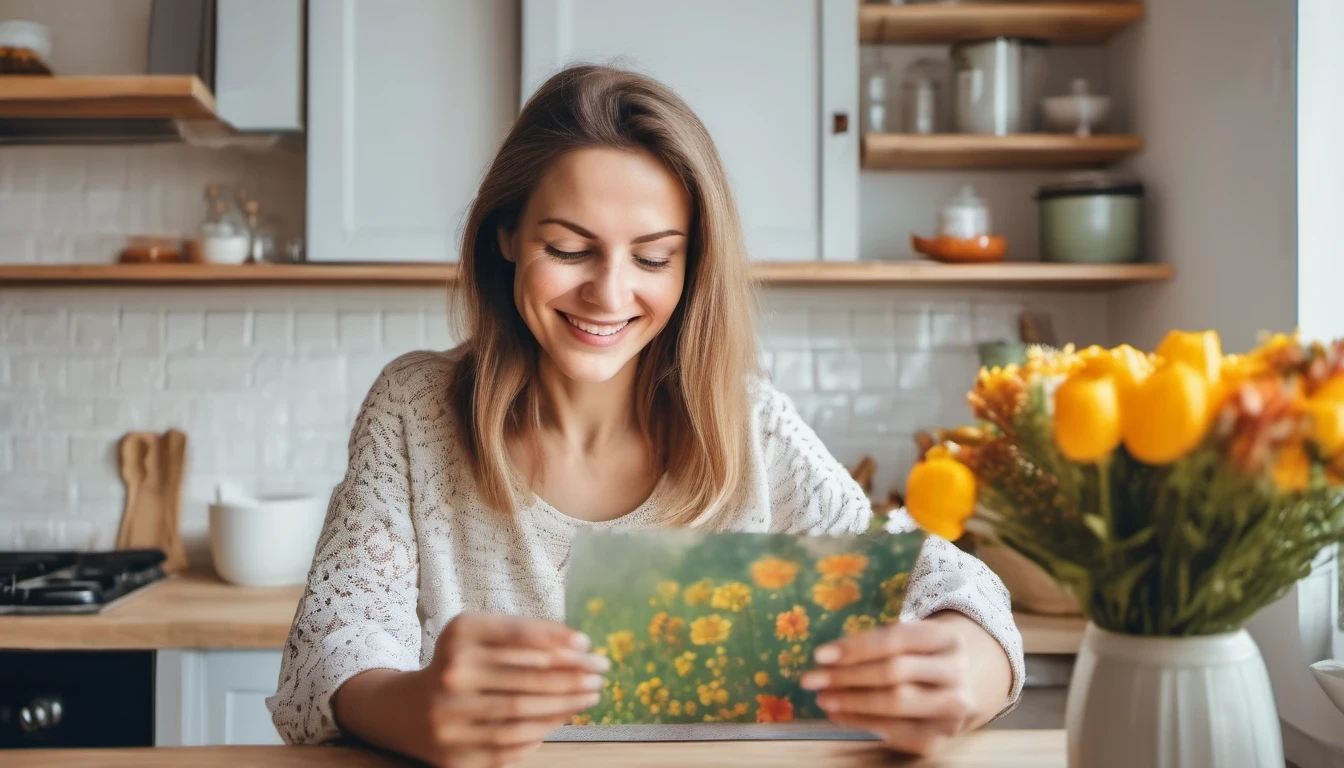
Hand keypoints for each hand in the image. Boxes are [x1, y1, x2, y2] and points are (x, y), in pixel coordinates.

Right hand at [417, 613, 609, 766]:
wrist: (409, 711)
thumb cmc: (463, 665)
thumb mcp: (484, 637)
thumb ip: (528, 634)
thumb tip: (581, 646)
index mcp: (458, 636)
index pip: (517, 635)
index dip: (557, 640)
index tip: (588, 645)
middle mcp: (450, 674)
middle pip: (525, 679)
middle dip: (571, 677)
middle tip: (600, 674)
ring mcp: (450, 717)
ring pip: (520, 714)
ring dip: (564, 705)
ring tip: (590, 695)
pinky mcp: (455, 753)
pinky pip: (509, 745)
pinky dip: (542, 730)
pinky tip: (563, 716)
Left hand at [799, 614, 1004, 756]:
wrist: (968, 685)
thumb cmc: (924, 656)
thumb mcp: (911, 639)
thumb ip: (875, 644)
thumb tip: (827, 659)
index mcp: (947, 638)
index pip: (895, 639)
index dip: (855, 647)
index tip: (819, 655)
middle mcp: (956, 672)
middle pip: (893, 673)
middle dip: (846, 677)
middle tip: (811, 679)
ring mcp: (953, 708)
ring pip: (895, 703)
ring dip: (851, 702)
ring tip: (822, 698)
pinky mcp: (941, 737)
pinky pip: (895, 732)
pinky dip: (862, 722)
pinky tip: (840, 714)